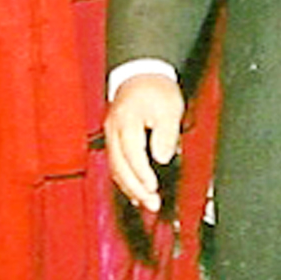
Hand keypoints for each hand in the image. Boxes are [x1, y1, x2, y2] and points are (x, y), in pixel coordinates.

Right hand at [104, 70, 184, 213]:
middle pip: (119, 165)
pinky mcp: (113, 139)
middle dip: (135, 188)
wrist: (141, 75)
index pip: (131, 153)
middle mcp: (113, 129)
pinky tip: (134, 192)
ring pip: (115, 168)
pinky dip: (125, 180)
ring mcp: (110, 134)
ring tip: (145, 203)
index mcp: (126, 121)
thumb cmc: (156, 90)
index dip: (141, 173)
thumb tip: (161, 159)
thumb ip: (166, 135)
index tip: (153, 187)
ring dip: (130, 188)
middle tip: (151, 204)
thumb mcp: (170, 109)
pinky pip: (115, 164)